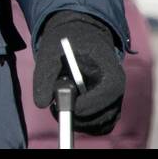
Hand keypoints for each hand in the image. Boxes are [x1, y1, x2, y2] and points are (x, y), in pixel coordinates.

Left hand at [32, 11, 125, 135]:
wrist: (80, 34)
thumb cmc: (67, 41)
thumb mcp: (51, 50)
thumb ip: (44, 75)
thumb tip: (41, 103)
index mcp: (110, 67)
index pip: (109, 92)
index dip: (90, 103)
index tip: (69, 105)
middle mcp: (116, 86)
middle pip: (107, 114)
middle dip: (81, 116)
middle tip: (57, 106)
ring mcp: (112, 98)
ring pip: (102, 124)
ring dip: (80, 121)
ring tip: (59, 105)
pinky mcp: (105, 107)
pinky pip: (99, 124)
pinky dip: (83, 123)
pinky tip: (68, 108)